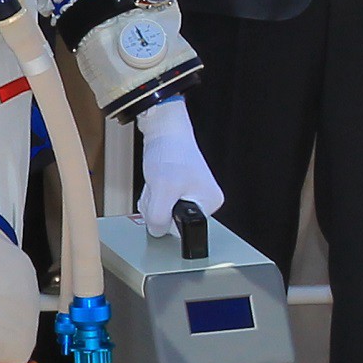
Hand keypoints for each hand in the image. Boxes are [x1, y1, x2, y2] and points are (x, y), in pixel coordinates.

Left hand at [135, 97, 218, 239]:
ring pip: (162, 210)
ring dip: (152, 198)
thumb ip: (160, 217)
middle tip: (158, 186)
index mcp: (210, 204)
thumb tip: (157, 232)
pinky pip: (159, 200)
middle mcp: (205, 200)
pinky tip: (154, 180)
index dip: (165, 217)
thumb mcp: (163, 190)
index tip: (161, 199)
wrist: (163, 130)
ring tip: (156, 180)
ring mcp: (192, 193)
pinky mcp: (179, 187)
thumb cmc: (169, 154)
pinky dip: (152, 192)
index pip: (183, 229)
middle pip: (171, 220)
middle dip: (156, 205)